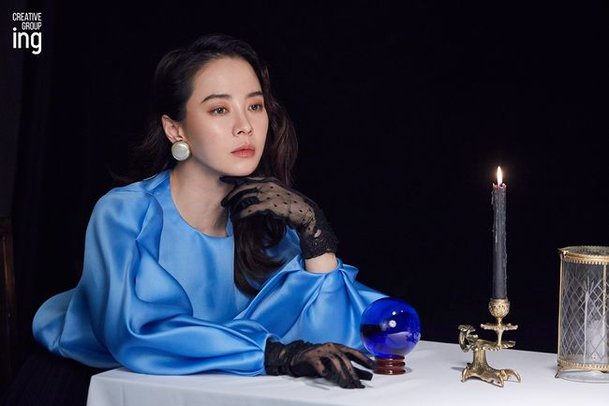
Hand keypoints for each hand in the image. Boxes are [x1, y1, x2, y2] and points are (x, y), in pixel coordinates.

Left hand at [220, 176, 337, 258]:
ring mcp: (268, 194)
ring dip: (235, 206)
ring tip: (229, 213)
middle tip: (223, 202)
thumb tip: (252, 198)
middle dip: (231, 195)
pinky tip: (236, 219)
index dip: (234, 179)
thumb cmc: (292, 206)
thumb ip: (266, 193)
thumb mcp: (278, 194)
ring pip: (244, 198)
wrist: (305, 212)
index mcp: (269, 180)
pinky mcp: (269, 205)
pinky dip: (240, 214)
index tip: (223, 179)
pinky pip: (249, 209)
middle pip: (243, 187)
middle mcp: (268, 184)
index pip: (248, 177)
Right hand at [264, 340, 375, 388]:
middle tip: (358, 383)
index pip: (354, 352)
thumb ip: (351, 368)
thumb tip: (368, 376)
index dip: (364, 359)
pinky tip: (326, 375)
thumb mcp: (336, 363)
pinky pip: (318, 364)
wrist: (299, 357)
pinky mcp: (310, 357)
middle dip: (353, 372)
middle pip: (345, 358)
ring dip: (341, 374)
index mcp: (338, 347)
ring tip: (345, 384)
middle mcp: (331, 347)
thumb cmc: (320, 360)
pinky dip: (323, 370)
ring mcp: (320, 351)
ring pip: (334, 361)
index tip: (373, 367)